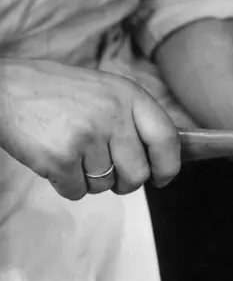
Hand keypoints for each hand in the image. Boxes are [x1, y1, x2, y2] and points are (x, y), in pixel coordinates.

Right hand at [0, 59, 179, 199]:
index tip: (161, 177)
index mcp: (129, 95)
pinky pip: (78, 191)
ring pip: (106, 185)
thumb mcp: (106, 92)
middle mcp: (112, 114)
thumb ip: (135, 121)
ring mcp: (87, 135)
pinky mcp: (61, 156)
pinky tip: (55, 160)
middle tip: (105, 169)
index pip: (167, 139)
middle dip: (124, 181)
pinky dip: (67, 184)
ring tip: (73, 154)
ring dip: (91, 180)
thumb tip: (164, 161)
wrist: (3, 89)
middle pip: (138, 174)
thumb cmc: (60, 95)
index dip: (168, 166)